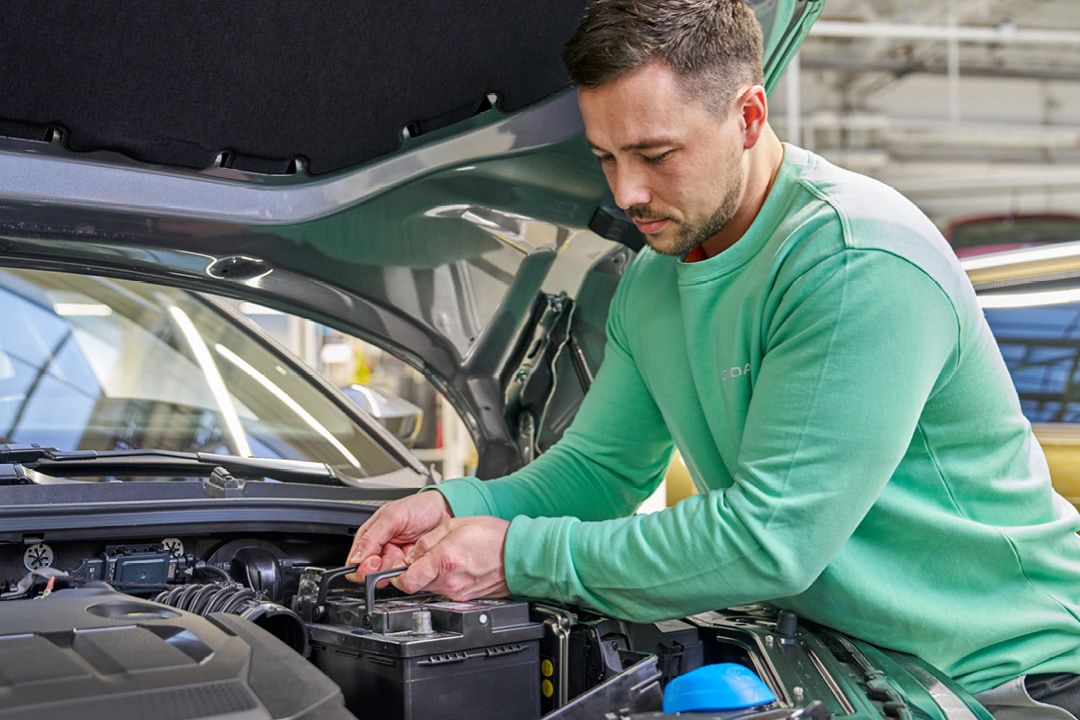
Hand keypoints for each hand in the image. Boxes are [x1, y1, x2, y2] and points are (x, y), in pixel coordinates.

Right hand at [345, 491, 452, 581]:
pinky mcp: (410, 567)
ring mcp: (396, 560)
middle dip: (382, 568)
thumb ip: (372, 536)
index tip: (375, 562)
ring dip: (397, 570)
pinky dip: (410, 572)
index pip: (355, 562)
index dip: (363, 567)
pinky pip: (405, 577)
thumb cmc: (419, 507)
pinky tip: (415, 561)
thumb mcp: (392, 516)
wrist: (444, 510)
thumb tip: (356, 558)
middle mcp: (381, 550)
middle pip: (371, 573)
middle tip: (394, 558)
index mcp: (370, 537)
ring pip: (388, 577)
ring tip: (407, 557)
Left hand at [391, 516, 510, 600]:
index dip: (395, 576)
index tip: (395, 569)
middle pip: (417, 585)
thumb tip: (411, 554)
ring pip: (431, 588)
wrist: (519, 554)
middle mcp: (449, 582)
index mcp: (444, 561)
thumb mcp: (455, 526)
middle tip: (424, 557)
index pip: (405, 581)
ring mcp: (458, 593)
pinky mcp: (466, 597)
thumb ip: (427, 541)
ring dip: (431, 575)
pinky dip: (445, 580)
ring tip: (446, 557)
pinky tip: (457, 566)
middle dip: (415, 572)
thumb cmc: (493, 537)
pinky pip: (446, 590)